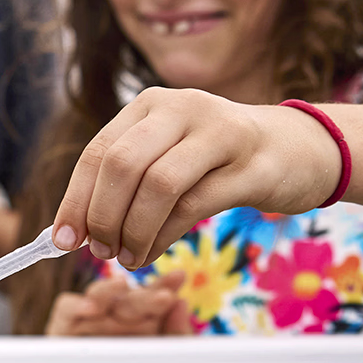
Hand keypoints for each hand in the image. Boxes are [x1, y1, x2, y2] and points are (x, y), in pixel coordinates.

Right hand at [45, 271, 192, 336]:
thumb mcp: (167, 358)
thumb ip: (177, 333)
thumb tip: (181, 302)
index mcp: (143, 320)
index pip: (153, 296)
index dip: (165, 285)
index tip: (178, 278)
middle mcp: (116, 317)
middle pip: (129, 298)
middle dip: (145, 296)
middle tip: (161, 298)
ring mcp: (90, 320)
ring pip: (98, 294)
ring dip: (109, 288)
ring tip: (122, 285)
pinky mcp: (64, 327)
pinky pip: (66, 308)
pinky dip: (76, 305)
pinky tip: (91, 307)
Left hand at [52, 87, 338, 268]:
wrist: (300, 148)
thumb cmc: (221, 159)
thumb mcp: (169, 156)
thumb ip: (127, 182)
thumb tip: (77, 230)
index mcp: (150, 104)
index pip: (99, 153)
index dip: (76, 200)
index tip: (62, 240)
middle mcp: (181, 108)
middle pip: (122, 165)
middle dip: (102, 216)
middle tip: (100, 252)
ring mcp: (220, 132)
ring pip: (157, 185)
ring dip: (134, 231)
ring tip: (127, 258)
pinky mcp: (252, 165)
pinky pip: (195, 204)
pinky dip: (164, 236)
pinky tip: (152, 253)